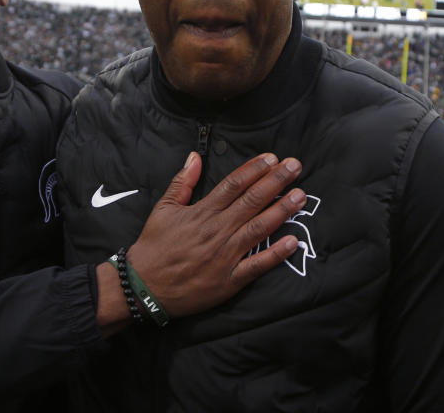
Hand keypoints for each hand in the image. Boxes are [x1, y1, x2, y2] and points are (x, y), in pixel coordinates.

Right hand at [127, 152, 304, 317]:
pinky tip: (293, 241)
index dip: (254, 169)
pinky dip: (275, 254)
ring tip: (300, 196)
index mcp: (202, 212)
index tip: (272, 158)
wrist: (143, 287)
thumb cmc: (154, 247)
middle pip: (251, 201)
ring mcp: (225, 256)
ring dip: (281, 211)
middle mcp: (217, 230)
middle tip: (295, 166)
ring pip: (258, 229)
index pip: (233, 184)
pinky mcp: (229, 280)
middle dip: (275, 182)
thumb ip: (182, 182)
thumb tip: (195, 156)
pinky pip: (256, 265)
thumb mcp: (163, 209)